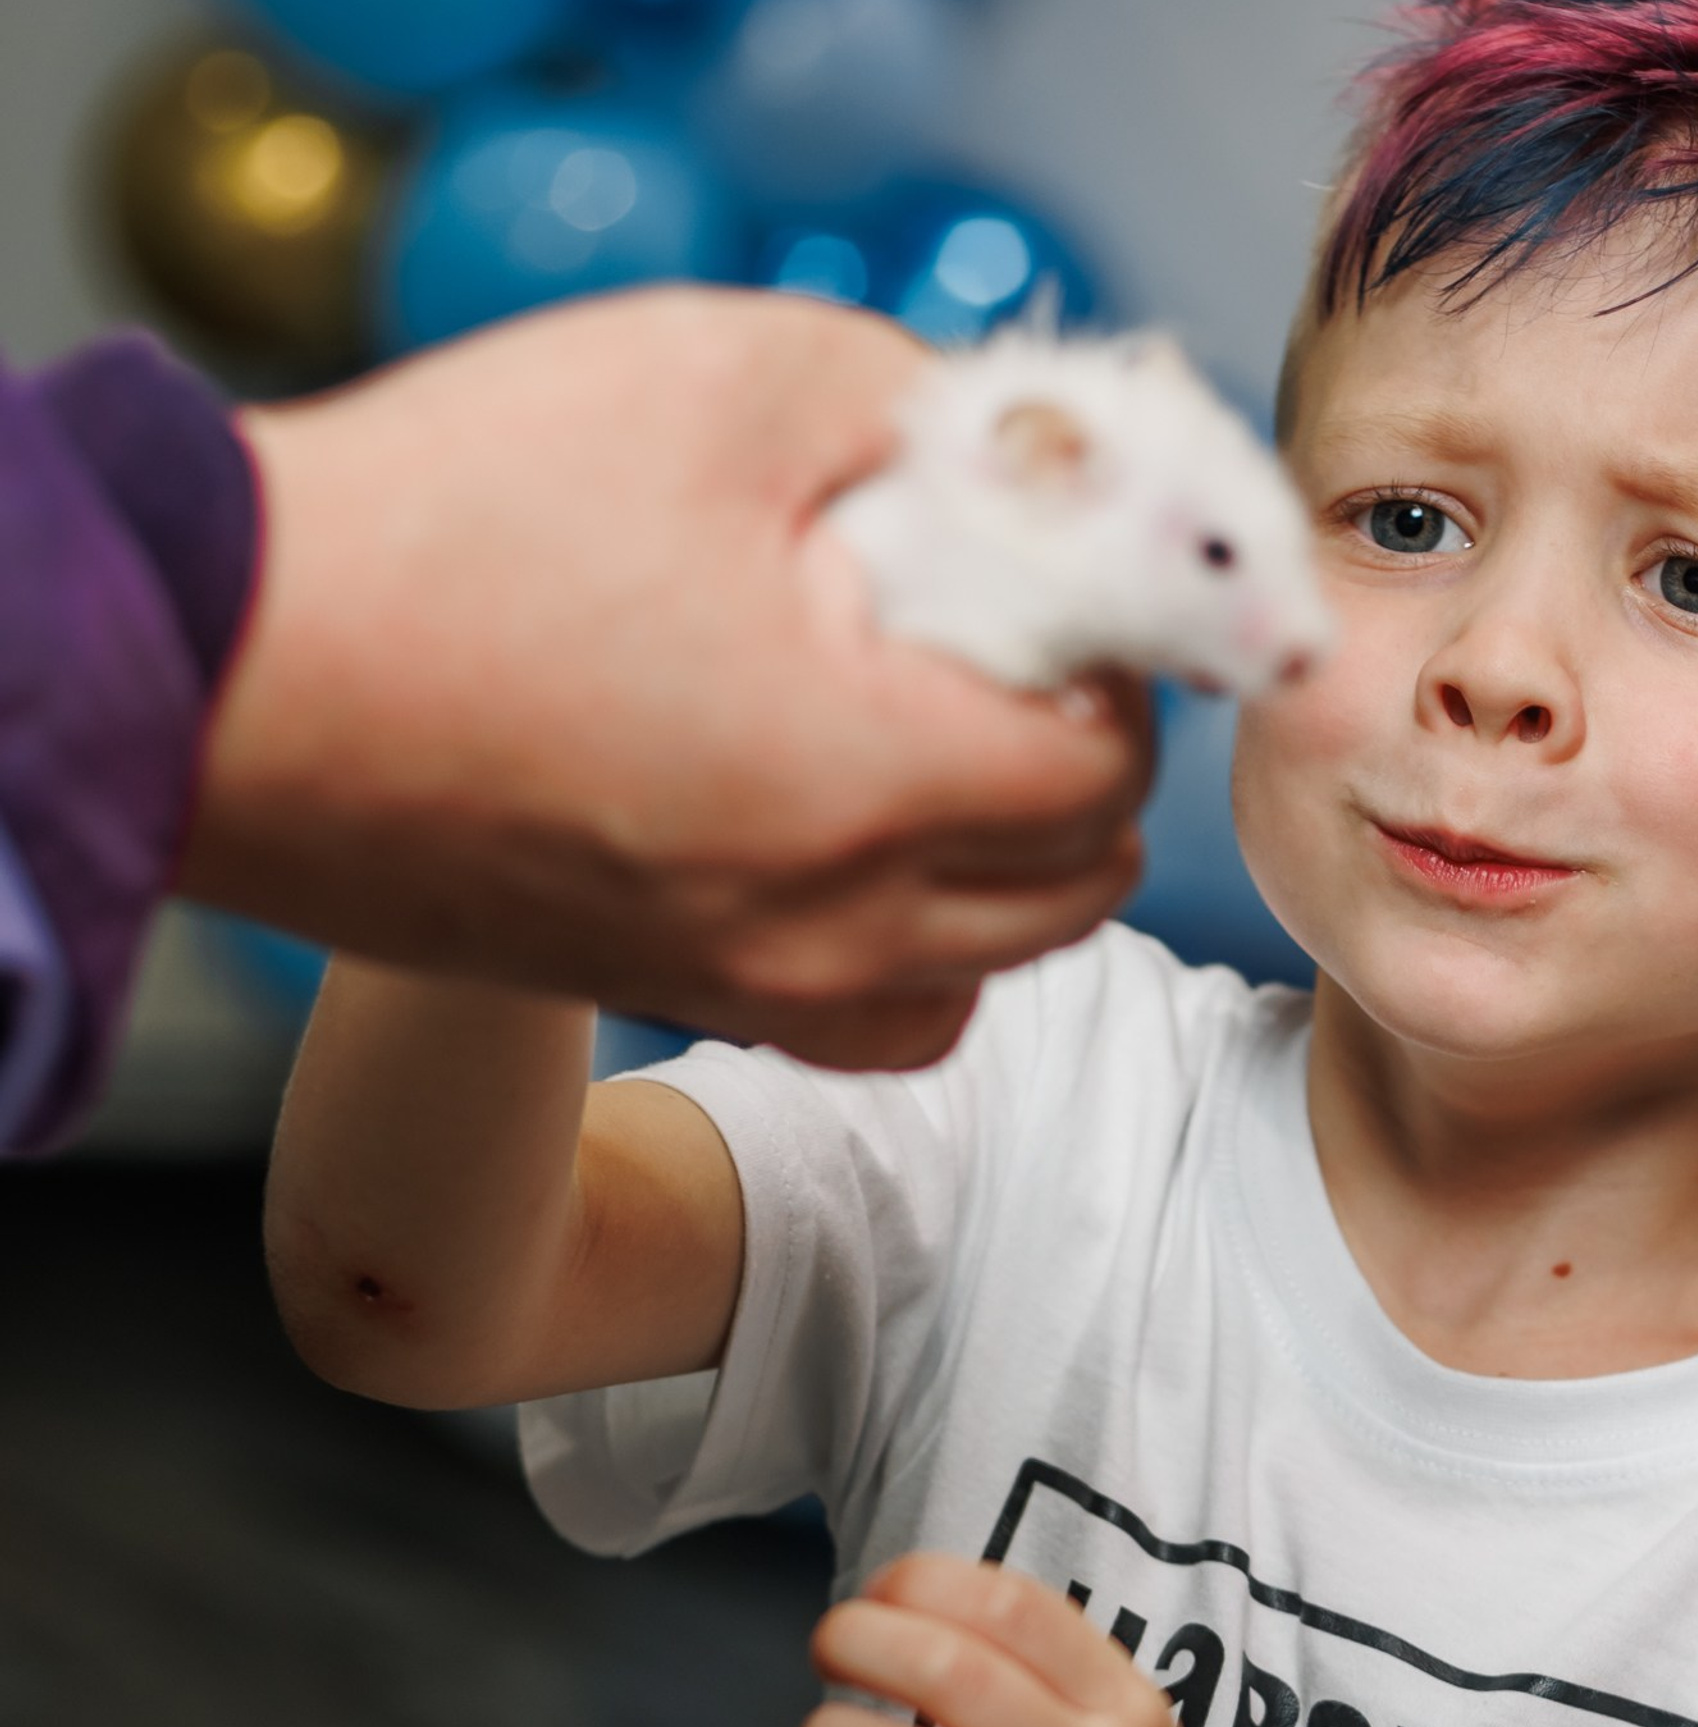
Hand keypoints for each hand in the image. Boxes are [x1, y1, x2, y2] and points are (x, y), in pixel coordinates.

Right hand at [187, 289, 1151, 1071]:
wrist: (229, 682)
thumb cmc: (452, 526)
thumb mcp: (721, 381)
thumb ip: (915, 408)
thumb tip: (1008, 453)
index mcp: (872, 778)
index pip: (1107, 770)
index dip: (1117, 671)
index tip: (1068, 600)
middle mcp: (835, 921)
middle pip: (1079, 885)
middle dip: (1084, 765)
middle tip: (1018, 659)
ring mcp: (756, 981)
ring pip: (991, 971)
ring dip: (1018, 870)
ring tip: (952, 754)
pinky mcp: (680, 995)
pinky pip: (882, 1023)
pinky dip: (922, 952)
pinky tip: (870, 854)